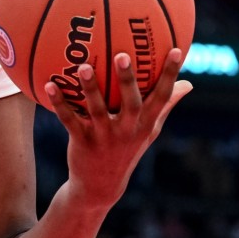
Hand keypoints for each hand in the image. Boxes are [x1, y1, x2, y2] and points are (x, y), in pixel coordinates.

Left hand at [45, 47, 191, 210]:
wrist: (101, 186)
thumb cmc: (128, 150)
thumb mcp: (150, 131)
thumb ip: (166, 107)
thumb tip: (188, 84)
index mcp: (145, 124)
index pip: (163, 97)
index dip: (170, 75)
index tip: (178, 50)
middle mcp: (128, 130)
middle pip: (131, 102)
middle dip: (127, 79)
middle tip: (122, 55)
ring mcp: (105, 137)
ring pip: (97, 109)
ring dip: (90, 88)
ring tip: (83, 67)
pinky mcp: (83, 142)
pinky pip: (69, 120)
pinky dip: (59, 103)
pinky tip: (49, 85)